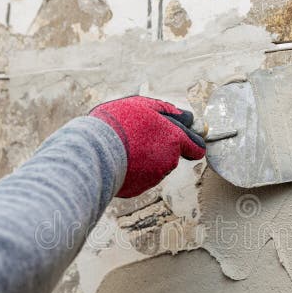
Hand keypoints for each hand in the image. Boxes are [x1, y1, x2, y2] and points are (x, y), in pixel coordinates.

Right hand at [90, 96, 205, 197]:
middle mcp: (169, 159)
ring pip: (158, 165)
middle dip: (169, 149)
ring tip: (126, 146)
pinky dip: (136, 169)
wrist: (95, 151)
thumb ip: (166, 110)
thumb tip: (185, 116)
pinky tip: (121, 159)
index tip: (184, 138)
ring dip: (148, 157)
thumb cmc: (118, 123)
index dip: (190, 141)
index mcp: (174, 138)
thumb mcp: (142, 105)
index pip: (197, 146)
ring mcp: (155, 176)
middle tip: (150, 141)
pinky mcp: (141, 187)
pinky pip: (142, 176)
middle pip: (177, 155)